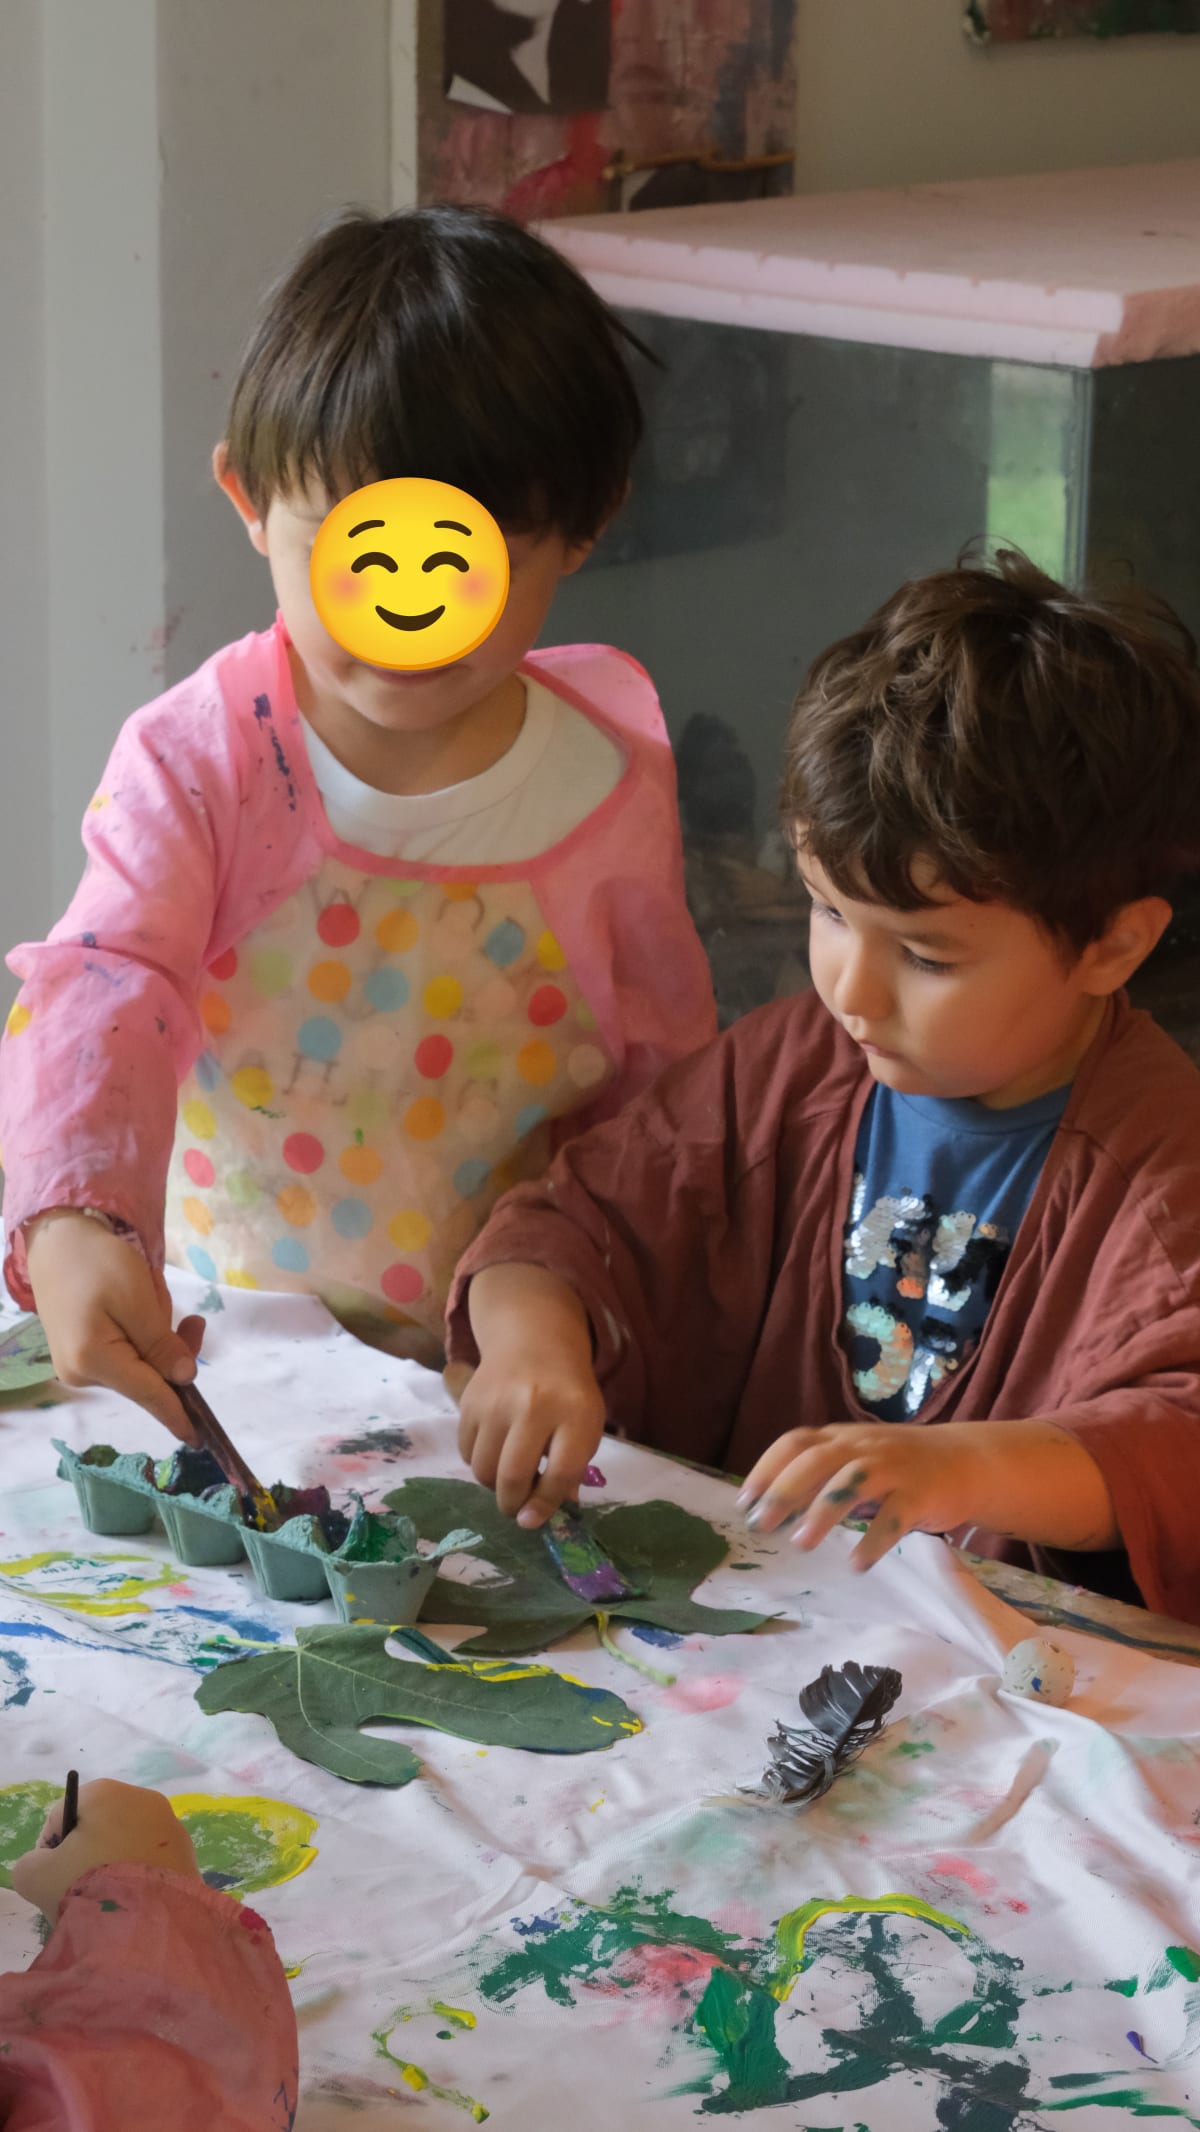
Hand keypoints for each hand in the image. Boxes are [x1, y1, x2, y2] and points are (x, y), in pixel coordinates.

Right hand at [10, 1779, 201, 1923]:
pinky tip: (131, 1907)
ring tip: (106, 1904)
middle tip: (78, 1893)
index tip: (52, 1878)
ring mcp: (172, 1826)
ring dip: (113, 1870)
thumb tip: (44, 1866)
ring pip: (127, 1846)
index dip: (51, 1849)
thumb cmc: (88, 1887)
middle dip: (85, 1858)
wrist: (146, 1925)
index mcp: (106, 1793)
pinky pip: (151, 1864)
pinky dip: (138, 1881)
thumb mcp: (37, 1877)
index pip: (64, 1816)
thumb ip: (31, 1864)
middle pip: (99, 1828)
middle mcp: (144, 1799)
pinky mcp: (189, 1855)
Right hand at [26, 1210, 203, 1440]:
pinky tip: (140, 1304)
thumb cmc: (99, 1263)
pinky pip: (126, 1354)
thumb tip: (184, 1380)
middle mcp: (82, 1373)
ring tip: (151, 1296)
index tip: (200, 1438)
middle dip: (173, 1350)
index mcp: (95, 1361)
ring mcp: (79, 1366)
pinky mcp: (81, 1354)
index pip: (148, 1395)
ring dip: (157, 1336)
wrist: (59, 1241)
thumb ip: (161, 1345)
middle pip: (149, 1377)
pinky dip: (142, 1334)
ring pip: (140, 1364)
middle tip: (194, 1320)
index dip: (178, 1414)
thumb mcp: (139, 1299)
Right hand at [457, 1263, 605, 1525]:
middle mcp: (533, 1406)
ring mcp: (497, 1402)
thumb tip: (543, 1514)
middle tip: (516, 1509)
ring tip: (507, 1476)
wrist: (533, 1341)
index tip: (534, 1521)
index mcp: (574, 1414)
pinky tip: (495, 1450)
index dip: (546, 1505)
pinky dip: (478, 1462)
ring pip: (483, 1469)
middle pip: (513, 1475)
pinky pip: (466, 1453)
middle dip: (512, 1505)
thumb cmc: (567, 1392)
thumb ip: (571, 1468)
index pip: (560, 1473)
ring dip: (493, 1485)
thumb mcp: (586, 1424)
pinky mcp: (469, 1402)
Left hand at [738, 1418, 1117, 1569]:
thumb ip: (821, 1477)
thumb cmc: (900, 1467)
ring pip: (852, 1481)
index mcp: (842, 1438)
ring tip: (801, 1543)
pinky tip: (856, 1564)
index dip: (767, 1468)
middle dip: (785, 1491)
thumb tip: (772, 1507)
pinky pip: (895, 1517)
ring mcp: (894, 1468)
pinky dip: (873, 1540)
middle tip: (761, 1526)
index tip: (744, 1501)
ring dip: (823, 1511)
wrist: (967, 1461)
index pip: (796, 1442)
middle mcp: (864, 1447)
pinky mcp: (921, 1494)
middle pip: (818, 1460)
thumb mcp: (858, 1461)